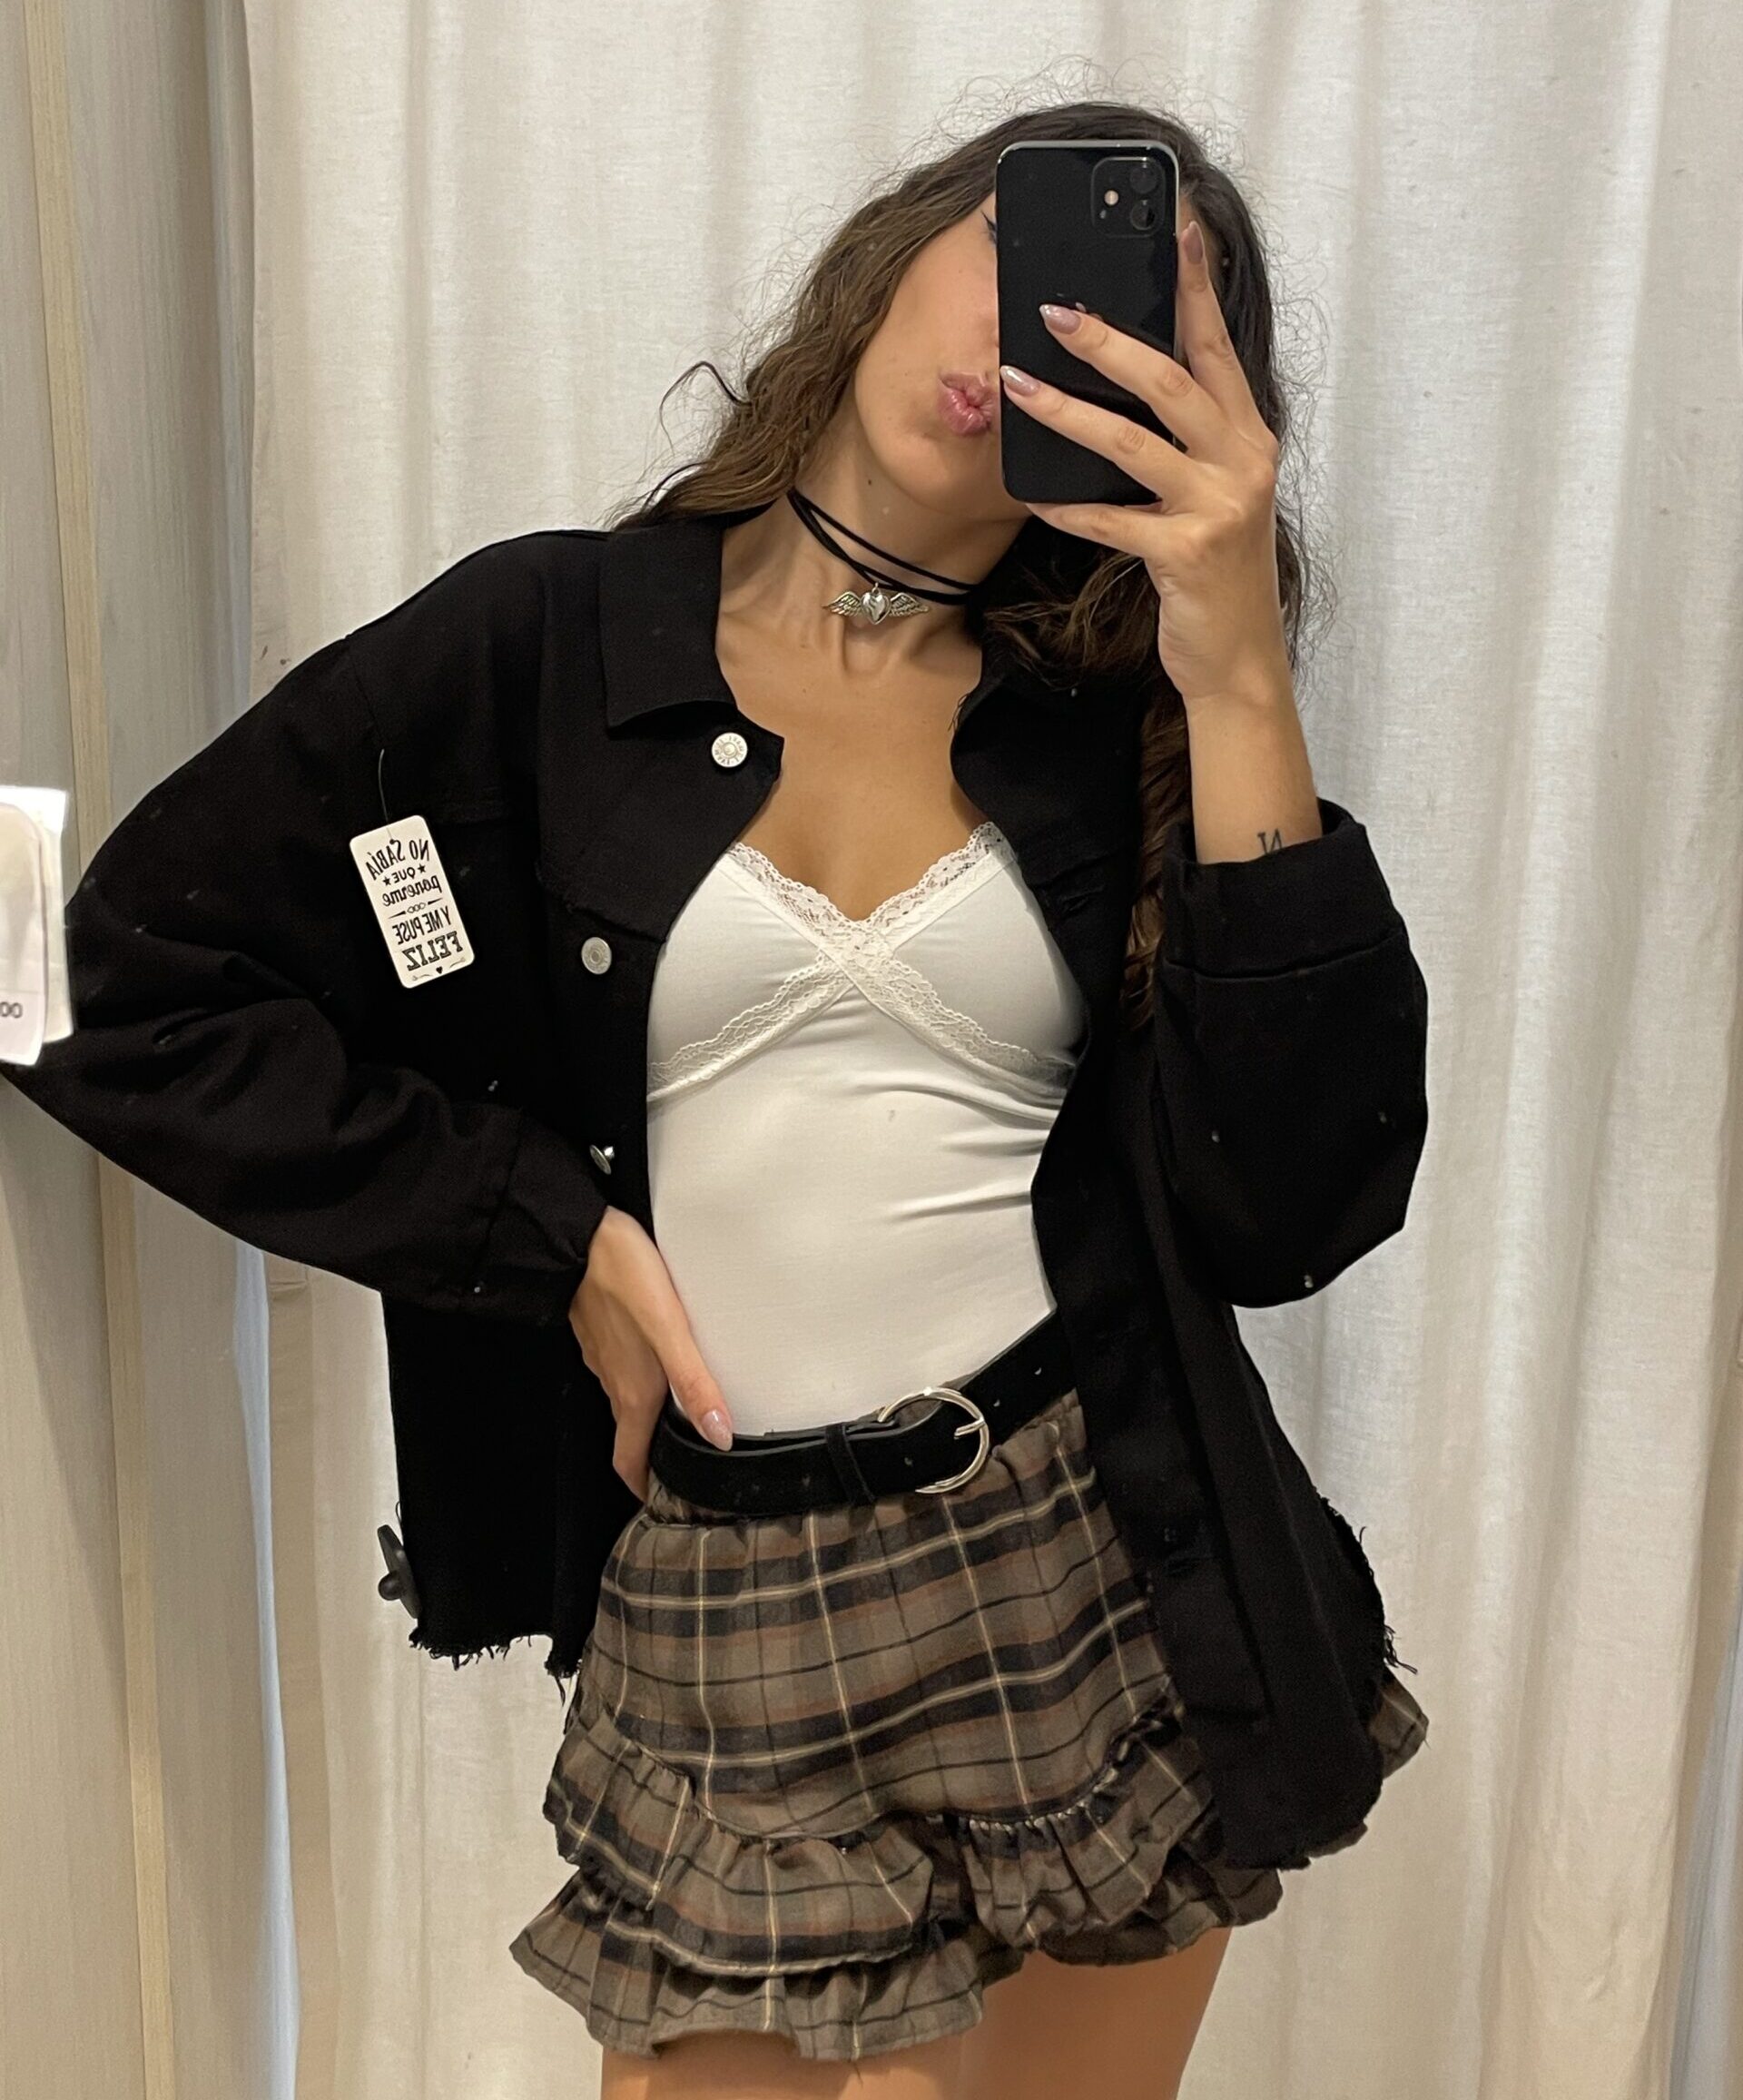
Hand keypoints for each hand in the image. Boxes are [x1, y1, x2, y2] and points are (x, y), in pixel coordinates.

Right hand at [568, 1207, 733, 1499]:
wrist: (576, 1236)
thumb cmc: (623, 1277)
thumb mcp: (669, 1330)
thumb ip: (693, 1383)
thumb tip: (719, 1434)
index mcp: (631, 1392)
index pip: (629, 1460)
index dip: (643, 1486)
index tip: (663, 1501)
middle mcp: (613, 1381)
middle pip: (630, 1434)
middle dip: (651, 1456)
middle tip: (682, 1464)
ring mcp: (603, 1356)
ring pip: (625, 1400)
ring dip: (648, 1418)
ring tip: (680, 1416)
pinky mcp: (601, 1331)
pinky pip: (621, 1369)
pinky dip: (640, 1380)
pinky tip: (661, 1361)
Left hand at [997, 217, 1289, 712]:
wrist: (1238, 656)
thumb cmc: (1214, 570)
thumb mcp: (1213, 493)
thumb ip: (1184, 442)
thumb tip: (1119, 387)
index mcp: (1247, 434)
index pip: (1216, 344)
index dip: (1194, 284)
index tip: (1174, 225)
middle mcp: (1242, 459)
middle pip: (1169, 379)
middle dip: (1108, 340)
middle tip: (1052, 309)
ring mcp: (1217, 506)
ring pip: (1134, 443)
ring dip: (1068, 412)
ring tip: (1016, 386)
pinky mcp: (1186, 554)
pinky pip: (1114, 522)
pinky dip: (1069, 508)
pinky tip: (1032, 496)